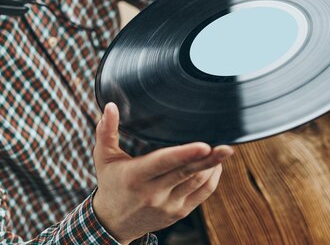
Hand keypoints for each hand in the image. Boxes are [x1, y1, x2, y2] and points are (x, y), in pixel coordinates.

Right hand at [92, 103, 233, 244]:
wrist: (113, 223)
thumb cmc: (110, 183)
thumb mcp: (103, 157)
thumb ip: (106, 131)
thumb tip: (111, 106)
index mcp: (136, 176)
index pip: (164, 163)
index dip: (185, 154)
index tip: (204, 146)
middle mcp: (154, 193)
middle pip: (188, 173)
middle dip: (209, 159)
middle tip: (226, 147)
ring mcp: (168, 205)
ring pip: (198, 183)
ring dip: (212, 166)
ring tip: (221, 150)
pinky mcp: (179, 213)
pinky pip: (202, 194)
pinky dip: (212, 178)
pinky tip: (214, 165)